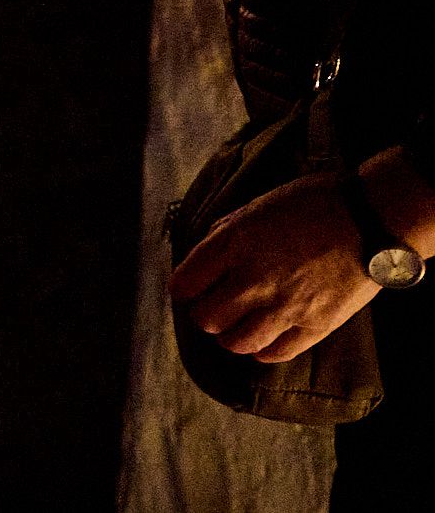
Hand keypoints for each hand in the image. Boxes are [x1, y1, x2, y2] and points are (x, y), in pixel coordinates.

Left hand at [169, 171, 377, 362]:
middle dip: (205, 314)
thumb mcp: (257, 206)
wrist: (372, 217)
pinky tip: (263, 340)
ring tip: (235, 328)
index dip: (183, 289)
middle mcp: (253, 279)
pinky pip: (276, 352)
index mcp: (233, 244)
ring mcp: (285, 306)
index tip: (189, 289)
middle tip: (214, 307)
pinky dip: (263, 351)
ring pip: (236, 343)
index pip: (186, 283)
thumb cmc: (314, 202)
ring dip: (230, 337)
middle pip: (207, 318)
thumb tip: (207, 255)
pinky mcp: (316, 325)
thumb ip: (227, 233)